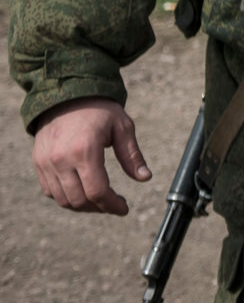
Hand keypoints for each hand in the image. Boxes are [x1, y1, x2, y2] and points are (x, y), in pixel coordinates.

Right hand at [30, 97, 150, 214]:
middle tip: (114, 205)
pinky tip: (82, 192)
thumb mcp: (122, 127)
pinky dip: (66, 198)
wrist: (67, 94)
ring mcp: (46, 163)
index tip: (124, 209)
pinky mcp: (38, 163)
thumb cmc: (100, 110)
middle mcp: (61, 159)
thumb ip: (132, 156)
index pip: (97, 191)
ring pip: (63, 199)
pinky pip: (50, 191)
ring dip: (83, 206)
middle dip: (100, 208)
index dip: (112, 205)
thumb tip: (145, 178)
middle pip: (79, 200)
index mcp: (85, 150)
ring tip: (100, 201)